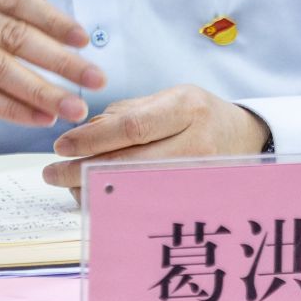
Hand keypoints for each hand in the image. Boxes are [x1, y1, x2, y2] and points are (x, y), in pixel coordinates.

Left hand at [41, 84, 269, 189]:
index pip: (130, 127)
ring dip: (96, 190)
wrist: (246, 136)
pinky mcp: (198, 197)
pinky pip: (149, 202)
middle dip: (83, 170)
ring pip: (137, 187)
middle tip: (53, 173)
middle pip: (130, 161)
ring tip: (69, 187)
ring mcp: (200, 174)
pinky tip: (97, 198)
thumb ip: (126, 112)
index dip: (91, 140)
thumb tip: (82, 135)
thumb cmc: (198, 114)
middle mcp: (196, 142)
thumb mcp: (167, 98)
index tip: (60, 147)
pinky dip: (118, 201)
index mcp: (185, 107)